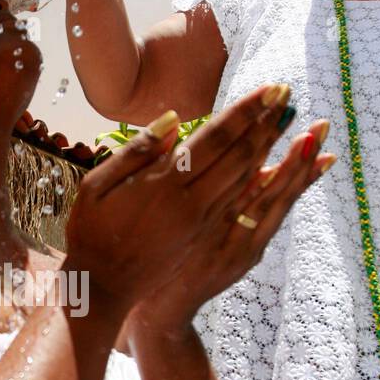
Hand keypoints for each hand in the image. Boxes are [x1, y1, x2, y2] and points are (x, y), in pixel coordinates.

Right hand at [64, 84, 333, 319]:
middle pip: (241, 158)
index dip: (246, 112)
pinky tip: (269, 165)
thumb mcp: (96, 188)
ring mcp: (202, 224)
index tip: (272, 90)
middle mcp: (192, 205)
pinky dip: (257, 180)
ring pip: (246, 182)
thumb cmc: (90, 234)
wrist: (101, 290)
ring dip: (270, 151)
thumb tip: (172, 119)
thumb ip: (135, 152)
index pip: (216, 140)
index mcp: (165, 187)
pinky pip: (237, 202)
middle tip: (290, 97)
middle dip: (267, 125)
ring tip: (289, 124)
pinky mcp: (203, 237)